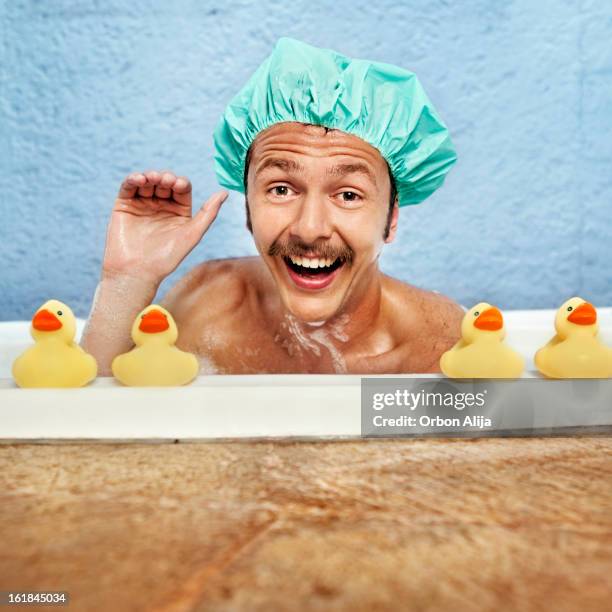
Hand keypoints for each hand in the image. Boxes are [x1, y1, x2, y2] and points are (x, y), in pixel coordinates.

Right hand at [102, 170, 227, 283]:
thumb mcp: (192, 234)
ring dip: (150, 176)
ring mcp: (142, 204)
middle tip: (165, 181)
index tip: (179, 184)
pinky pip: (129, 187)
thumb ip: (209, 213)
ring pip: (148, 182)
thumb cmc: (167, 257)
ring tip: (152, 178)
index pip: (182, 189)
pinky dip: (133, 179)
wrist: (137, 271)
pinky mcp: (124, 205)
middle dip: (165, 178)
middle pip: (164, 182)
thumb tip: (225, 192)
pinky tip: (140, 179)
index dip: (180, 183)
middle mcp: (161, 206)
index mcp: (179, 211)